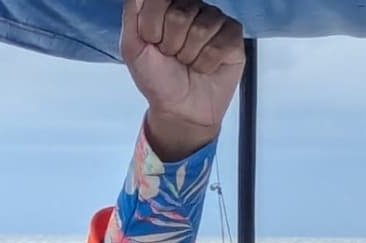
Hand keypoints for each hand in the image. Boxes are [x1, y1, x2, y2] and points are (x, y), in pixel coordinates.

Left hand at [121, 0, 245, 160]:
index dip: (152, 29)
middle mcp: (194, 8)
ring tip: (188, 63)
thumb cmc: (157, 79)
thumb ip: (131, 15)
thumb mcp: (133, 49)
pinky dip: (207, 63)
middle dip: (170, 45)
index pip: (158, 0)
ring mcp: (215, 20)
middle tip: (172, 57)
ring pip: (201, 29)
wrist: (179, 109)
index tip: (152, 45)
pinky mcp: (233, 36)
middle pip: (180, 14)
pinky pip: (220, 44)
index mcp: (169, 6)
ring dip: (189, 56)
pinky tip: (205, 67)